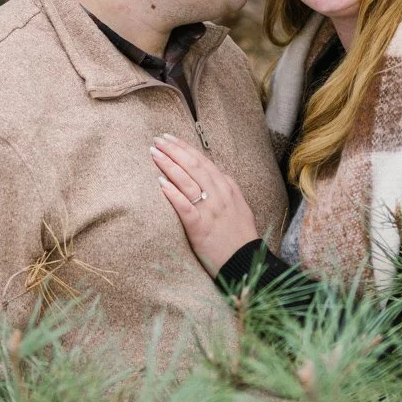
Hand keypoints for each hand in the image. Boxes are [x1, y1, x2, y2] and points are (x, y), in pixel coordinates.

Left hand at [151, 133, 260, 275]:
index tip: (170, 139)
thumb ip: (228, 189)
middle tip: (157, 139)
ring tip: (154, 153)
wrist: (246, 262)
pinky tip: (160, 183)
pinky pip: (185, 206)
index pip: (202, 161)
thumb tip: (217, 174)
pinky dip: (172, 193)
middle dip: (173, 150)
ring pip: (187, 181)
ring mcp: (210, 210)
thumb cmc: (240, 237)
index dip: (184, 148)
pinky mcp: (201, 228)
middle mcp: (219, 195)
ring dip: (169, 165)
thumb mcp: (240, 207)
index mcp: (227, 188)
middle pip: (193, 166)